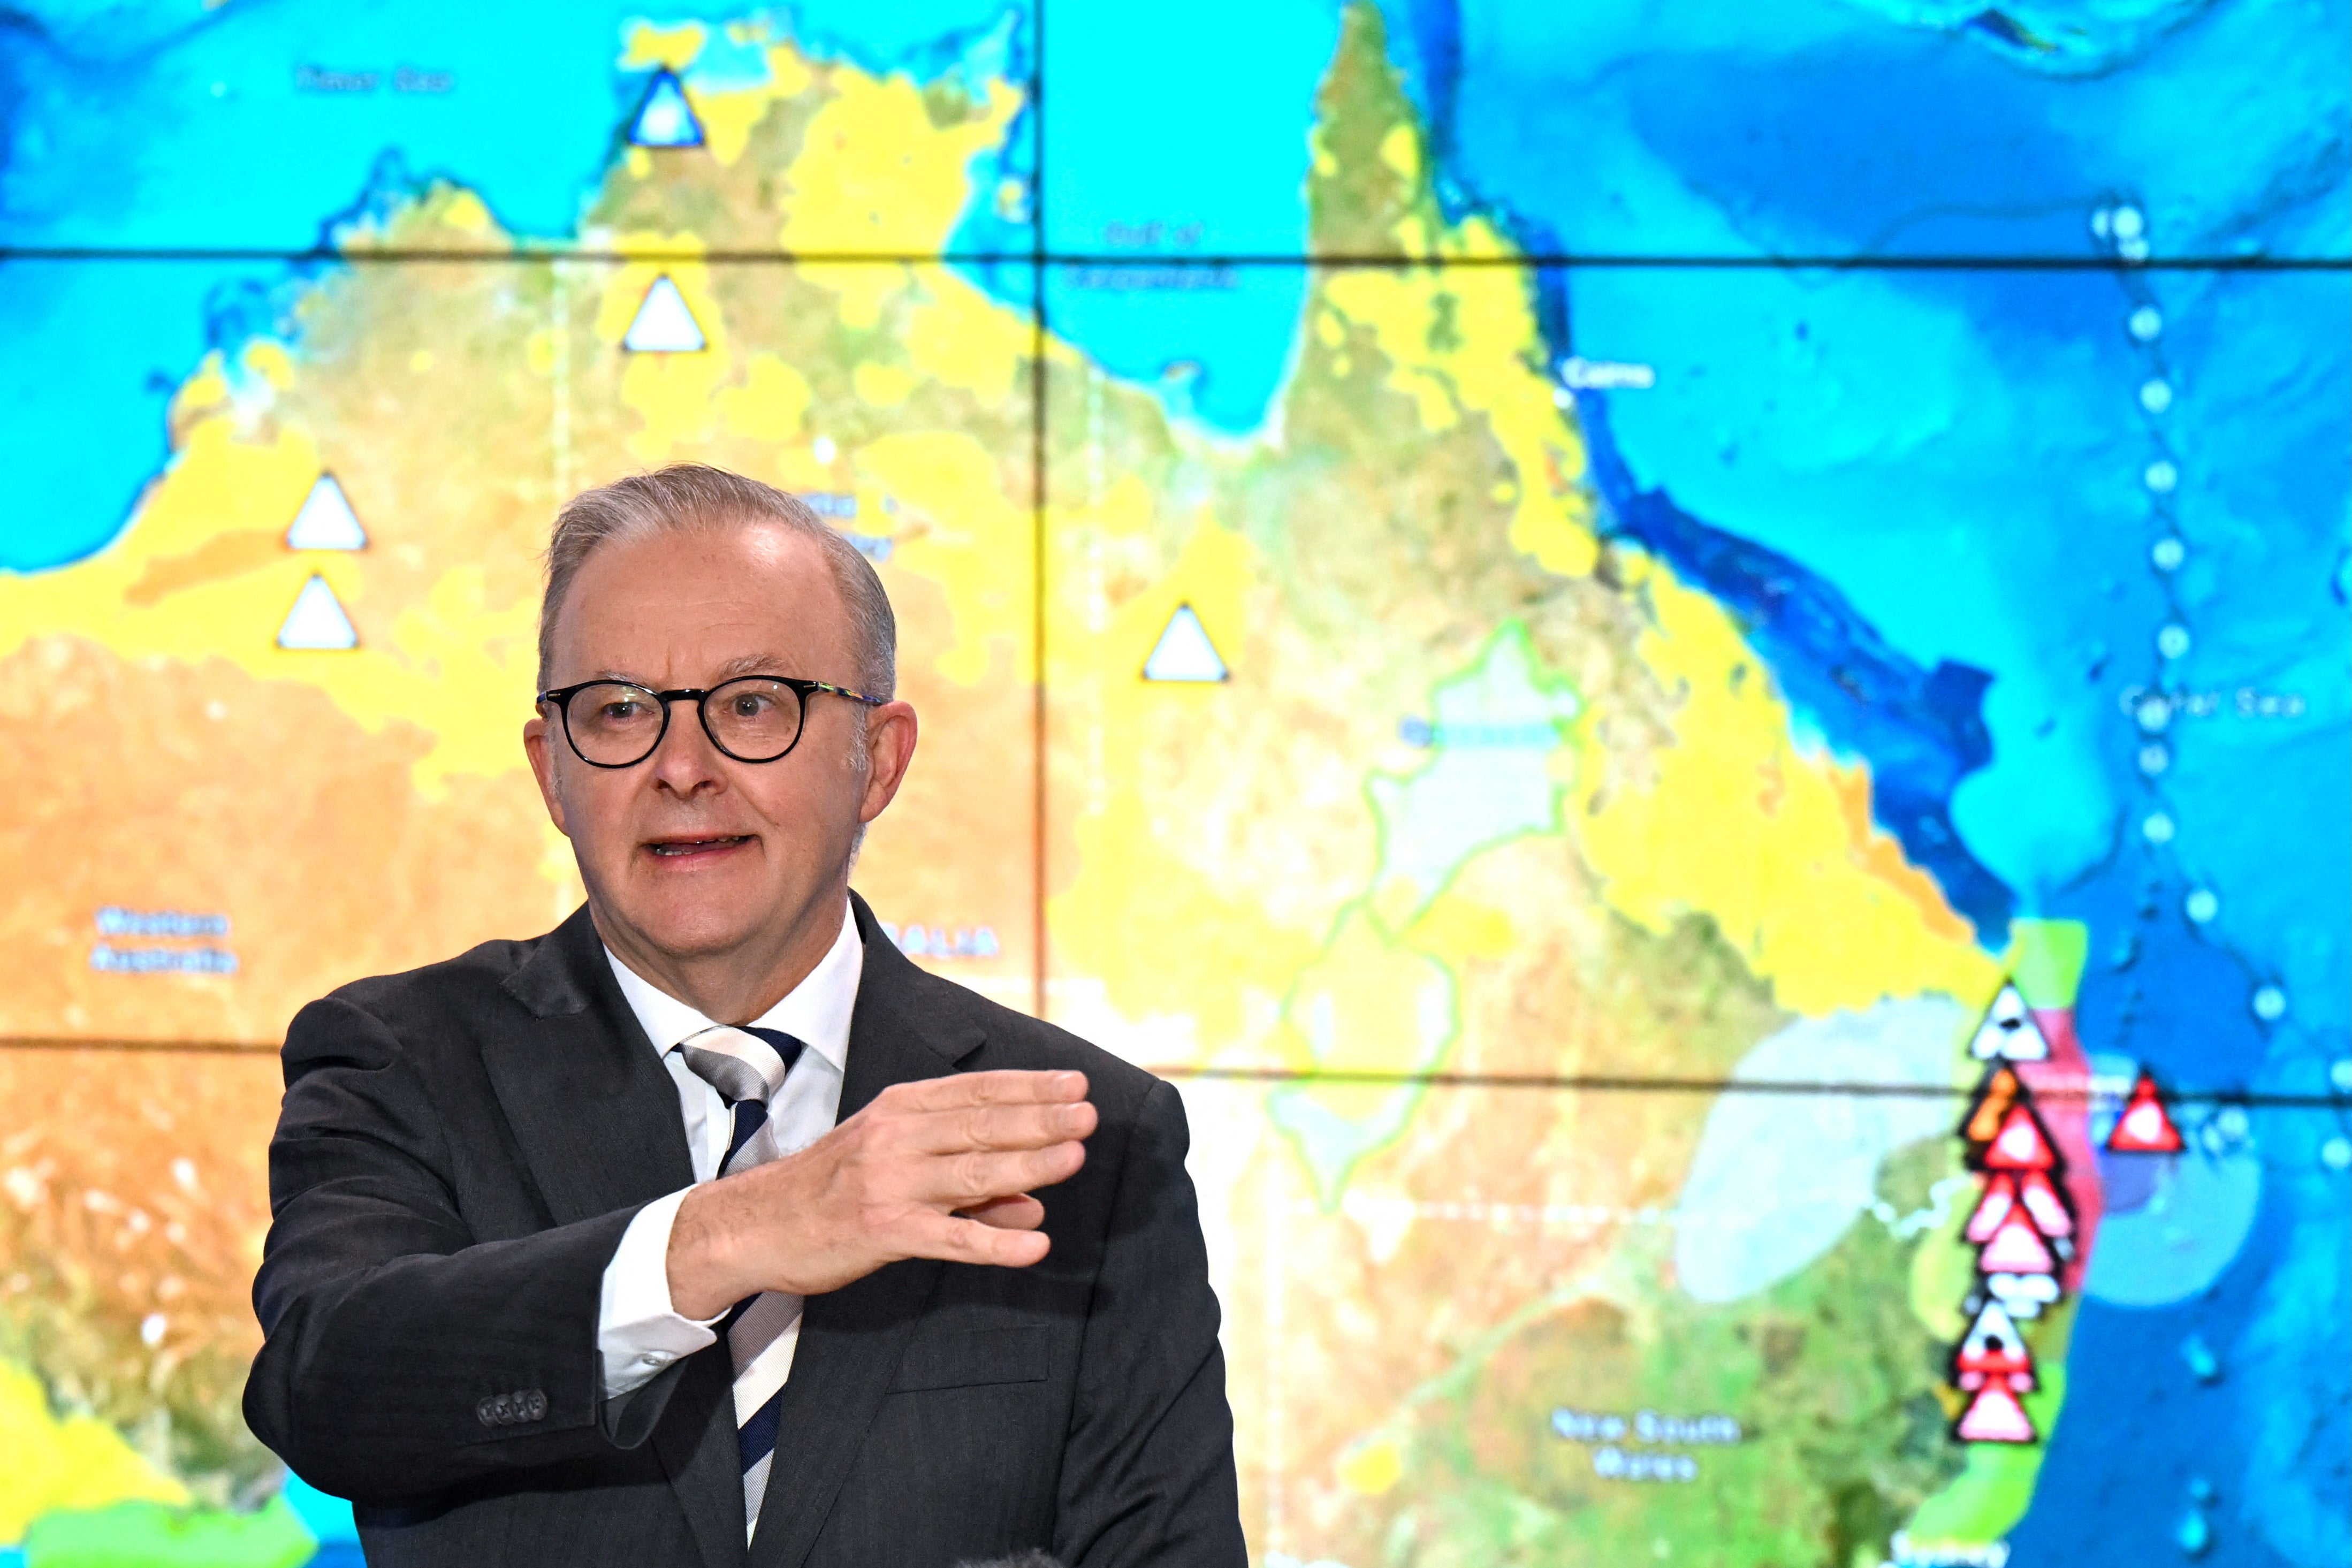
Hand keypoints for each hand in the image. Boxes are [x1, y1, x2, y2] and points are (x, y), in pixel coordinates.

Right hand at [665, 1070, 1094, 1317]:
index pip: (976, 1091)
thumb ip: (965, 1182)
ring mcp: (889, 1183)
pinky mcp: (881, 1230)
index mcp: (900, 1109)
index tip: (1075, 1085)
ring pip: (972, 1172)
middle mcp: (896, 1136)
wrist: (754, 1225)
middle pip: (982, 1124)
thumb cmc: (831, 1190)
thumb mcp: (892, 1164)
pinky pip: (949, 1237)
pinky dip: (995, 1242)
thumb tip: (1034, 1203)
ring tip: (1075, 1157)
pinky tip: (1035, 1245)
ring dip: (1029, 1164)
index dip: (1029, 1087)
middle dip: (1041, 1118)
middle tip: (1089, 1115)